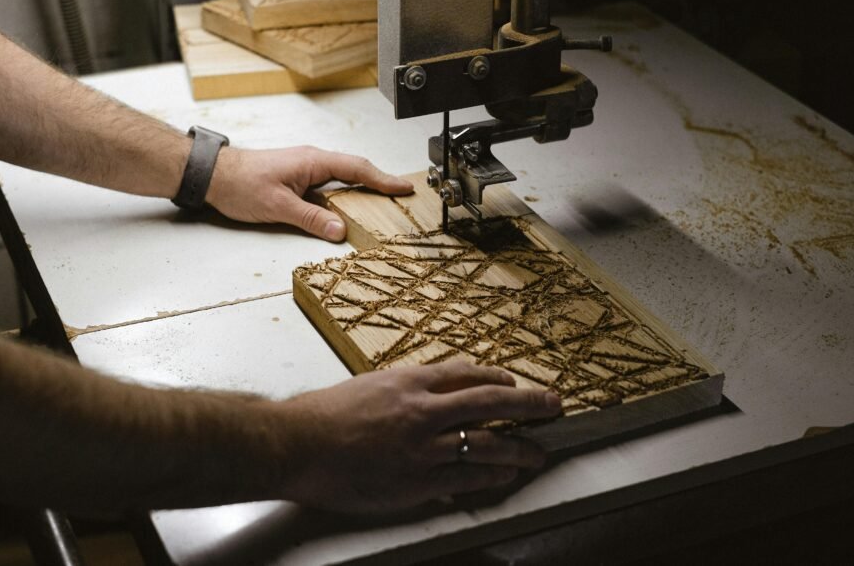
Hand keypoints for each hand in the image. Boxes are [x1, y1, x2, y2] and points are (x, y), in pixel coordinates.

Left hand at [206, 146, 412, 240]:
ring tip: (381, 206)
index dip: (382, 179)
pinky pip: (327, 187)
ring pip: (341, 180)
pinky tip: (345, 212)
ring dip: (361, 191)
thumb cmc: (240, 183)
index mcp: (312, 161)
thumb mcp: (278, 207)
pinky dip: (342, 198)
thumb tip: (340, 230)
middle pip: (354, 171)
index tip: (403, 187)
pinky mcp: (296, 180)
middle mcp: (312, 162)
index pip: (357, 168)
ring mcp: (304, 170)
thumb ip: (311, 219)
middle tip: (401, 196)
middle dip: (379, 183)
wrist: (213, 175)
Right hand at [275, 361, 560, 512]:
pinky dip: (489, 477)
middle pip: (490, 402)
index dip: (499, 379)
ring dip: (518, 447)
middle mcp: (424, 409)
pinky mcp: (418, 479)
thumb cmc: (327, 414)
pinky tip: (504, 477)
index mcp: (411, 380)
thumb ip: (408, 389)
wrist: (299, 444)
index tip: (514, 383)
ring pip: (486, 444)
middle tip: (554, 405)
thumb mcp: (372, 385)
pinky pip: (465, 477)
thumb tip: (436, 392)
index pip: (469, 374)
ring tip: (538, 452)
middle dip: (529, 403)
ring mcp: (423, 446)